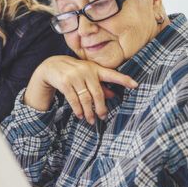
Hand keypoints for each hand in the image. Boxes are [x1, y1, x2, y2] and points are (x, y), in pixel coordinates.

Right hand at [23, 56, 137, 124]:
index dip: (124, 80)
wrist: (51, 66)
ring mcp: (75, 76)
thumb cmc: (74, 73)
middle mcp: (86, 71)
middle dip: (100, 107)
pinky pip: (73, 100)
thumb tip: (113, 96)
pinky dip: (78, 109)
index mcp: (95, 69)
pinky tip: (80, 115)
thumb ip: (100, 86)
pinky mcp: (65, 83)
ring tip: (91, 120)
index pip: (112, 75)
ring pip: (85, 98)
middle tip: (103, 117)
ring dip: (88, 112)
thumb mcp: (88, 76)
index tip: (136, 85)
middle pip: (97, 93)